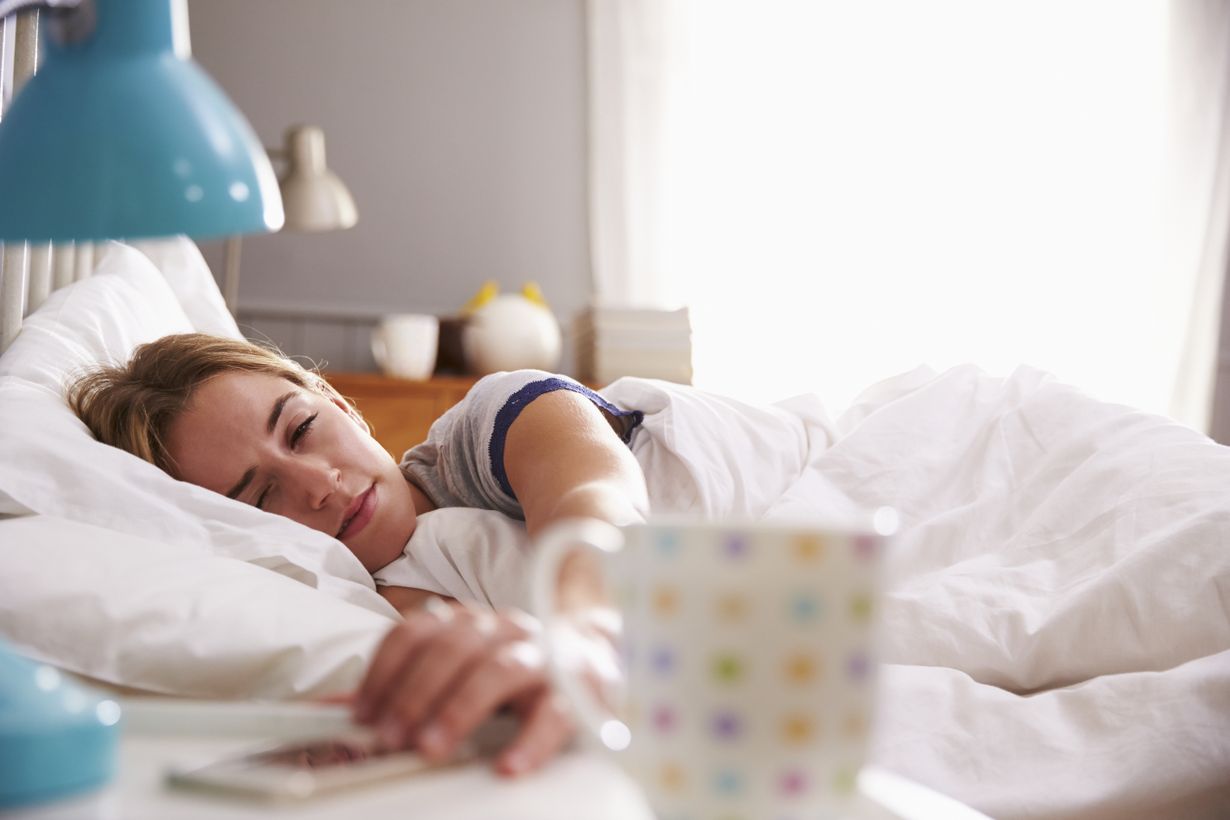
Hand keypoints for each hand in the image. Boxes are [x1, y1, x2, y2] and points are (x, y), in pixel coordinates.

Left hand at [353, 599, 574, 776]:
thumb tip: (333, 709)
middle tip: (390, 737)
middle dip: (414, 694)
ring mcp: (545, 655)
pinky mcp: (583, 687)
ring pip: (498, 669)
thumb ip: (402, 687)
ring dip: (458, 709)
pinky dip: (531, 740)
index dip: (384, 671)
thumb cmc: (515, 675)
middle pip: (453, 648)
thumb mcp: (458, 672)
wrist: (596, 656)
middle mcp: (506, 629)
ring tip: (432, 748)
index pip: (417, 631)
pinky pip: (556, 711)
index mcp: (471, 623)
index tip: (361, 714)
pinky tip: (508, 766)